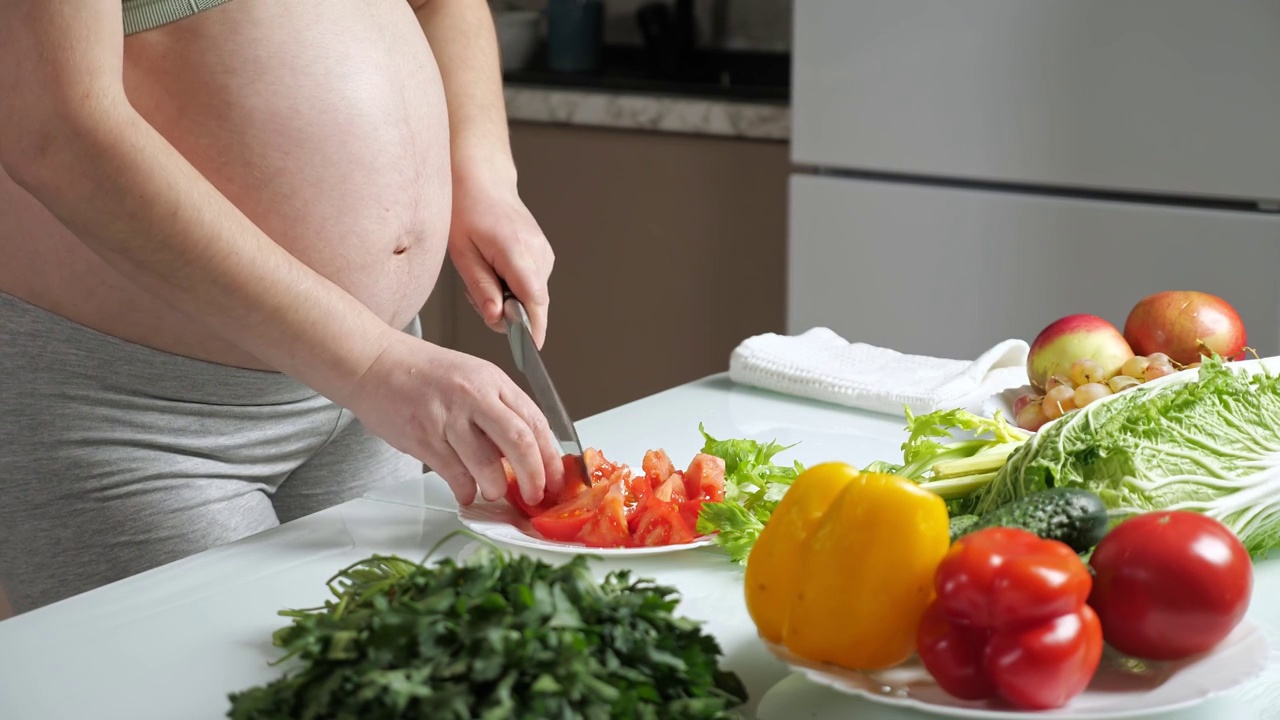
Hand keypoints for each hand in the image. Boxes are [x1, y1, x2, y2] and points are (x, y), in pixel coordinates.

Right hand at [347, 330, 565, 505]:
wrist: (372, 362)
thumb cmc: (422, 372)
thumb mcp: (471, 377)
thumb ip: (498, 410)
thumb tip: (524, 454)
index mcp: (492, 380)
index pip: (535, 421)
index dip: (551, 456)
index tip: (556, 478)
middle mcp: (474, 395)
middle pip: (520, 443)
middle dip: (534, 477)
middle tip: (536, 495)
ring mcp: (447, 417)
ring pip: (487, 465)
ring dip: (496, 489)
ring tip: (494, 492)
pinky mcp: (423, 437)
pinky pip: (454, 475)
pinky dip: (465, 491)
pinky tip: (467, 491)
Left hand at [448, 171, 554, 347]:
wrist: (482, 181)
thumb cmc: (467, 211)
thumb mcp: (462, 254)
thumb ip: (481, 289)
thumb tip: (497, 318)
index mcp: (516, 251)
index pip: (535, 300)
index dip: (534, 328)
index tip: (531, 349)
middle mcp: (537, 252)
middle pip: (533, 303)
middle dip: (509, 313)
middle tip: (478, 295)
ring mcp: (544, 252)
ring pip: (532, 295)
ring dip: (509, 298)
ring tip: (484, 274)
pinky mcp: (543, 254)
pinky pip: (532, 284)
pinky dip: (514, 286)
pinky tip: (496, 270)